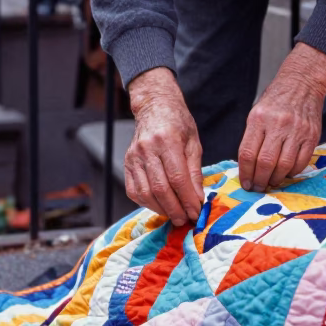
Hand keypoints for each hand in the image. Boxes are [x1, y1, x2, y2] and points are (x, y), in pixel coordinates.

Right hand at [124, 68, 204, 226]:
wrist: (154, 106)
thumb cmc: (178, 122)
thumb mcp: (194, 142)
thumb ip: (195, 171)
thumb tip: (198, 198)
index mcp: (167, 140)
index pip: (177, 178)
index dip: (188, 199)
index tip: (197, 212)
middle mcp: (147, 148)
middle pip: (161, 189)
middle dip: (176, 209)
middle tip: (187, 219)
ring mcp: (134, 156)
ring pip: (146, 193)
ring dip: (162, 209)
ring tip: (175, 215)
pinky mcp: (127, 163)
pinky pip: (134, 191)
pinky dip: (147, 203)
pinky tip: (160, 206)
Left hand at [237, 43, 325, 191]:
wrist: (302, 84)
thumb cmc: (275, 101)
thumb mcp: (257, 113)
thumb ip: (252, 137)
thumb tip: (247, 167)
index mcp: (258, 119)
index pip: (248, 153)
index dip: (245, 173)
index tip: (245, 183)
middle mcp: (277, 125)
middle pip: (265, 162)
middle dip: (259, 180)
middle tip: (258, 188)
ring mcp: (296, 131)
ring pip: (284, 165)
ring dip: (276, 179)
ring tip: (271, 182)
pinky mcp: (312, 136)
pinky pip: (301, 162)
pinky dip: (292, 172)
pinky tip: (286, 173)